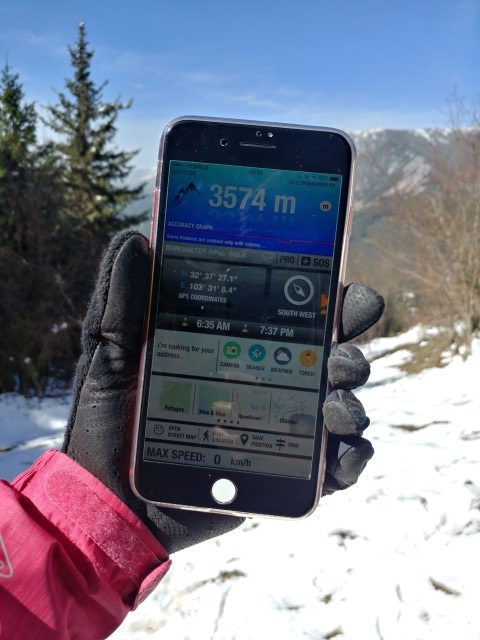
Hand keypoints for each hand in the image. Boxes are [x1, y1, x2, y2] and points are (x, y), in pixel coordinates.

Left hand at [63, 231, 383, 551]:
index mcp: (237, 348)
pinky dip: (349, 459)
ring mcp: (280, 428)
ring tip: (335, 405)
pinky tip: (341, 454)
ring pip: (339, 406)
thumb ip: (121, 306)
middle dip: (348, 349)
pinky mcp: (282, 472)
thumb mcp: (111, 358)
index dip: (323, 297)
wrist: (109, 500)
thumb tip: (136, 243)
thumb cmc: (108, 424)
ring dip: (350, 402)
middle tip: (342, 354)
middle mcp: (267, 383)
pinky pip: (332, 467)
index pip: (291, 313)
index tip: (338, 285)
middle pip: (328, 357)